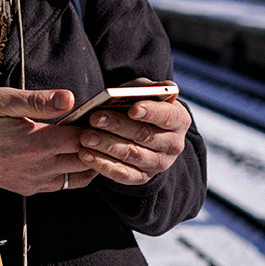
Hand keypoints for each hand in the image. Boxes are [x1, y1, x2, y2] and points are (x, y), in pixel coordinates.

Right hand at [0, 87, 91, 195]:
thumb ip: (36, 100)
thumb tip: (69, 98)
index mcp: (37, 143)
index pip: (83, 136)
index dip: (95, 123)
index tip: (99, 111)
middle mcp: (40, 167)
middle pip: (87, 158)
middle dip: (97, 141)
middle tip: (101, 124)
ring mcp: (35, 181)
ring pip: (79, 176)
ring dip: (88, 158)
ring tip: (89, 138)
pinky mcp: (28, 188)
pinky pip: (63, 184)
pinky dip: (74, 171)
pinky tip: (70, 153)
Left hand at [76, 86, 191, 185]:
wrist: (140, 129)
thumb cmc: (141, 103)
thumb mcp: (144, 91)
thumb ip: (145, 88)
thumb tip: (147, 90)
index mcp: (179, 119)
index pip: (167, 116)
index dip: (151, 112)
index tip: (132, 108)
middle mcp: (173, 144)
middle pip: (145, 135)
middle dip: (118, 126)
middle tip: (95, 118)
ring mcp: (159, 163)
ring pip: (132, 155)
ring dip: (107, 146)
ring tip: (85, 137)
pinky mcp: (142, 177)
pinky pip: (123, 174)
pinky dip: (103, 165)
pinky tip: (85, 155)